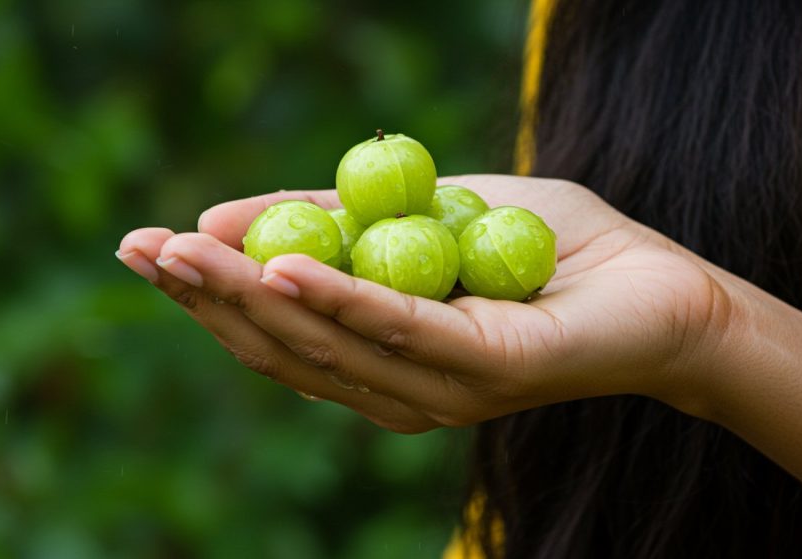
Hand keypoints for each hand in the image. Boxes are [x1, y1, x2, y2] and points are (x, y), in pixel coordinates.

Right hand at [117, 175, 729, 431]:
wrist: (664, 289)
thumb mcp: (427, 212)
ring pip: (327, 344)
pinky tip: (279, 265)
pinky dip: (336, 297)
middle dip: (205, 298)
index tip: (144, 247)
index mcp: (381, 358)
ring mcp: (441, 388)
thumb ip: (343, 220)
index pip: (275, 333)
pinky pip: (399, 329)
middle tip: (137, 248)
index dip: (205, 293)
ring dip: (249, 297)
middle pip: (284, 347)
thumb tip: (233, 213)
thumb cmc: (547, 249)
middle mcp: (400, 388)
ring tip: (183, 251)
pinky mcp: (486, 370)